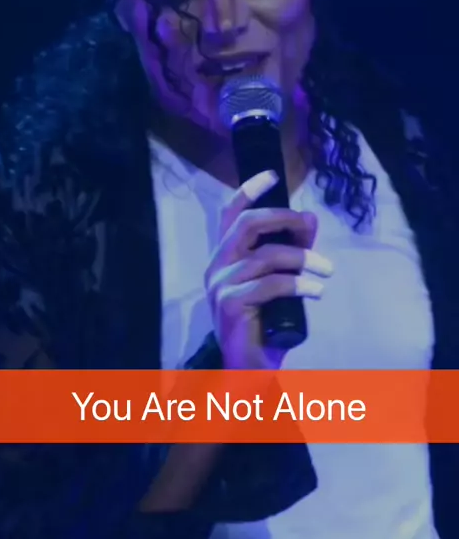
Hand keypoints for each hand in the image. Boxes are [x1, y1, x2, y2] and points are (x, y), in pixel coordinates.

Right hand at [205, 170, 332, 369]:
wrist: (248, 370)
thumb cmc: (264, 323)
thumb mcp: (281, 281)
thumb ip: (292, 251)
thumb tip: (310, 219)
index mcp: (225, 256)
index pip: (230, 214)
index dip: (249, 190)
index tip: (272, 175)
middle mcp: (216, 265)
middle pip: (246, 224)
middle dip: (283, 218)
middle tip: (310, 227)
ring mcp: (220, 285)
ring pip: (265, 256)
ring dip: (302, 258)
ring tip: (327, 270)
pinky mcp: (229, 305)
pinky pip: (270, 284)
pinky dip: (298, 283)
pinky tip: (316, 290)